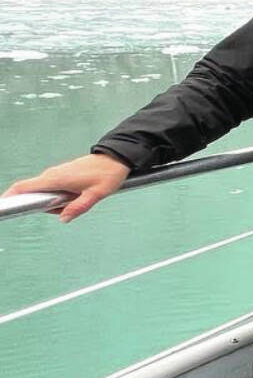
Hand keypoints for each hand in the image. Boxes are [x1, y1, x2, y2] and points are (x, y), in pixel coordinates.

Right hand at [4, 152, 130, 221]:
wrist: (116, 158)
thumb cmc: (107, 175)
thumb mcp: (96, 195)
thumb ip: (78, 207)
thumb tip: (63, 219)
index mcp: (55, 179)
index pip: (23, 187)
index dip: (9, 196)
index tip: (2, 206)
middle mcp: (51, 175)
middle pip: (33, 194)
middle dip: (43, 206)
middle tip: (65, 209)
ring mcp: (56, 174)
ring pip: (45, 193)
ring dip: (55, 203)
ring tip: (77, 200)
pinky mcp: (61, 175)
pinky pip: (53, 189)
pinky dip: (59, 197)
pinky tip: (76, 197)